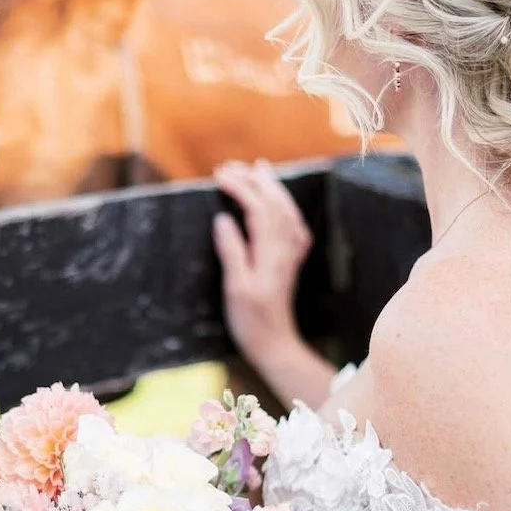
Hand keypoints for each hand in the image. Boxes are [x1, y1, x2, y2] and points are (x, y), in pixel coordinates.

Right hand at [212, 160, 312, 370]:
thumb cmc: (252, 320)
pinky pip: (292, 224)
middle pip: (274, 202)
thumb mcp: (236, 288)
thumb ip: (232, 251)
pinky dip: (284, 207)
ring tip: (257, 169)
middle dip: (253, 179)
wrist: (275, 343)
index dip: (240, 187)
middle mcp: (285, 248)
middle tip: (230, 166)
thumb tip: (223, 219)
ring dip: (270, 187)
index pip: (258, 207)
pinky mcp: (289, 261)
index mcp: (271, 251)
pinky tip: (280, 205)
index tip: (219, 176)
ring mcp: (290, 253)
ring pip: (285, 209)